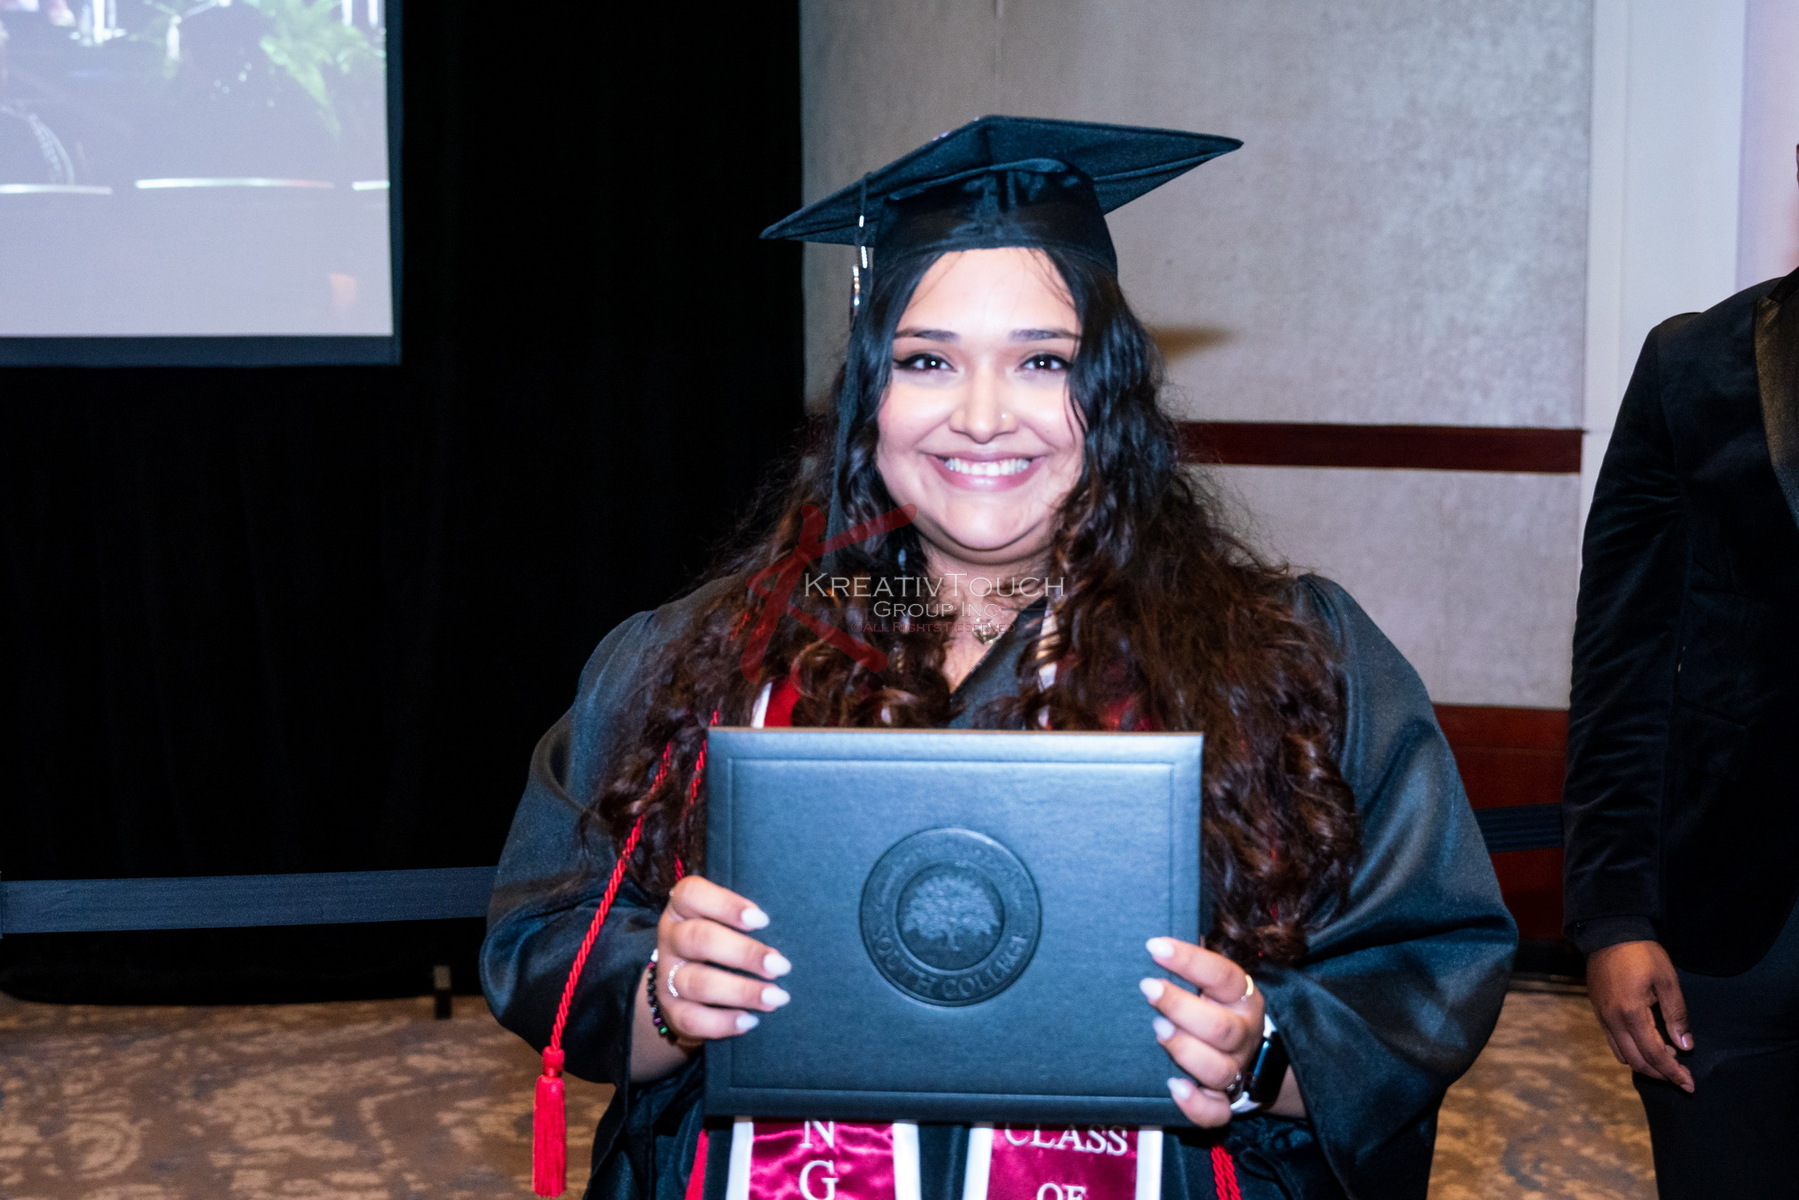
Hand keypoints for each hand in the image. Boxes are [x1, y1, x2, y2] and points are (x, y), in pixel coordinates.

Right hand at [654, 874, 792, 1041]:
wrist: (690, 988)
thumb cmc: (725, 940)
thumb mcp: (727, 920)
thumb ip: (749, 918)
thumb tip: (794, 925)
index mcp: (683, 907)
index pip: (692, 894)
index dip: (727, 905)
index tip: (763, 920)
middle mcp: (671, 938)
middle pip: (700, 939)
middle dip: (745, 953)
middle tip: (781, 966)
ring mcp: (667, 976)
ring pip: (697, 983)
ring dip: (741, 991)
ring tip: (776, 997)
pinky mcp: (672, 1010)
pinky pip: (692, 1018)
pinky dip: (723, 1022)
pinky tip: (750, 1021)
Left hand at [1141, 936, 1264, 1126]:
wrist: (1250, 1051)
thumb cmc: (1213, 1002)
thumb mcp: (1211, 977)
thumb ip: (1190, 957)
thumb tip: (1150, 920)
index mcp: (1241, 996)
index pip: (1222, 975)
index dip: (1189, 960)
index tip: (1154, 946)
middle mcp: (1243, 1033)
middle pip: (1220, 1027)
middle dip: (1182, 1007)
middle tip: (1148, 990)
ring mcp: (1236, 1068)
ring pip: (1219, 1069)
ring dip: (1185, 1051)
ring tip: (1158, 1031)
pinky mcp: (1226, 1101)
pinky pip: (1217, 1112)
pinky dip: (1196, 1105)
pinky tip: (1174, 1087)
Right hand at [1587, 939, 1693, 1090]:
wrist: (1609, 933)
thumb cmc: (1643, 954)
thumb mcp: (1668, 981)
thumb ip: (1676, 1016)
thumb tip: (1685, 1047)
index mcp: (1631, 1014)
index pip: (1654, 1055)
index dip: (1673, 1073)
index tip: (1690, 1084)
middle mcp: (1612, 1021)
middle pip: (1636, 1061)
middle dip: (1661, 1073)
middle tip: (1682, 1076)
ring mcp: (1602, 1017)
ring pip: (1622, 1055)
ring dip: (1645, 1063)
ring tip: (1667, 1058)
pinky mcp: (1598, 1011)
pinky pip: (1613, 1042)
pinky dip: (1631, 1051)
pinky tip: (1647, 1043)